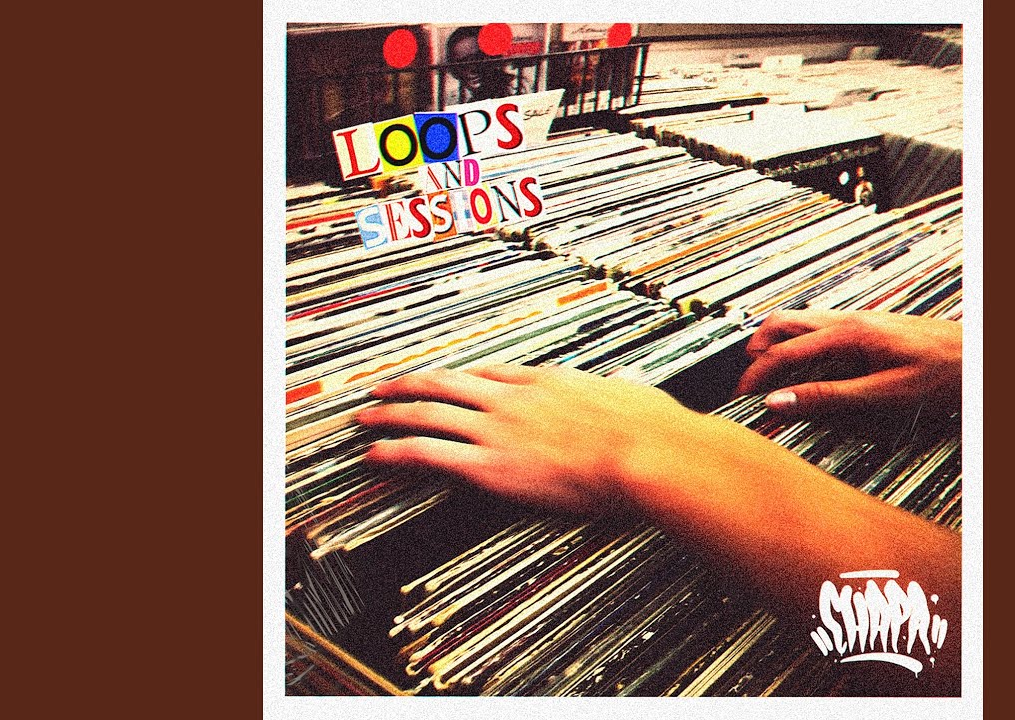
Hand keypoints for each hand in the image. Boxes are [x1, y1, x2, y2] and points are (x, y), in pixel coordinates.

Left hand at [356, 364, 723, 512]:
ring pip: (427, 413)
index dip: (461, 378)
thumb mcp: (637, 397)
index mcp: (548, 381)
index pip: (491, 374)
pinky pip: (429, 454)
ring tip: (365, 419)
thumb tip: (632, 387)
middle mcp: (514, 400)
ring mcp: (498, 429)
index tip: (444, 380)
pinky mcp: (490, 465)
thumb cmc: (649, 429)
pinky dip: (395, 452)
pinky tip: (374, 456)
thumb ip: (625, 392)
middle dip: (410, 384)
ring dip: (390, 415)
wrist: (643, 452)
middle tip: (383, 388)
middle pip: (448, 383)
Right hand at [735, 310, 961, 416]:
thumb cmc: (944, 372)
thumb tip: (780, 401)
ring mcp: (858, 321)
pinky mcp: (868, 329)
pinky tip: (806, 368)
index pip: (783, 352)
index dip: (756, 375)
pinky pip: (818, 330)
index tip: (741, 397)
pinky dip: (799, 346)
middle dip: (757, 350)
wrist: (980, 356)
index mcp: (848, 333)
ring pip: (800, 323)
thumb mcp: (884, 393)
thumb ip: (829, 397)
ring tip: (768, 375)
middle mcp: (849, 320)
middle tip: (747, 381)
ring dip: (777, 345)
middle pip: (783, 322)